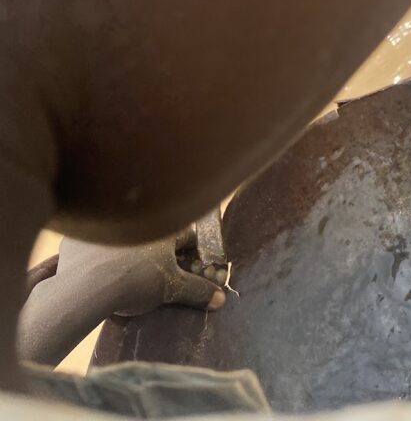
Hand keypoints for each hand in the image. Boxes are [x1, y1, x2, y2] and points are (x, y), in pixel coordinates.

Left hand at [19, 232, 224, 365]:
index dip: (193, 254)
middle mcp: (135, 223)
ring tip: (124, 272)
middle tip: (159, 274)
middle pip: (155, 238)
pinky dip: (95, 256)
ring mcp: (104, 231)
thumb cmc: (137, 283)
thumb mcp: (172, 289)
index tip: (191, 269)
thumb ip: (198, 291)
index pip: (187, 237)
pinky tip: (93, 270)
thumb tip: (221, 298)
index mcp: (162, 231)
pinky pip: (91, 246)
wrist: (85, 288)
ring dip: (127, 251)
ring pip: (123, 239)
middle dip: (159, 254)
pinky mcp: (76, 241)